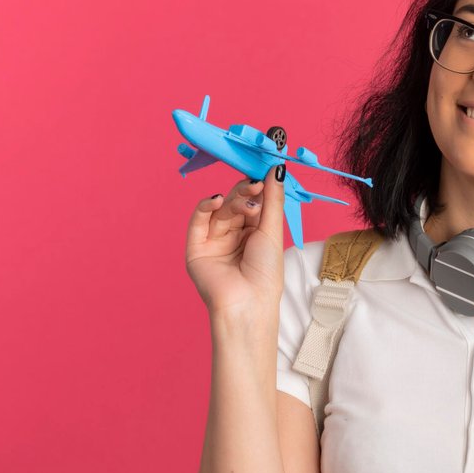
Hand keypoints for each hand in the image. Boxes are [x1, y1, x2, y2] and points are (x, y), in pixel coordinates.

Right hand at [184, 127, 288, 321]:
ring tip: (248, 201)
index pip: (252, 202)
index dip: (257, 187)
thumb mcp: (272, 231)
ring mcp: (214, 241)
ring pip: (219, 210)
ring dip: (232, 201)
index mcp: (253, 233)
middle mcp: (233, 236)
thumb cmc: (265, 274)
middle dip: (245, 192)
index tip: (265, 170)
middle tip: (256, 185)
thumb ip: (272, 199)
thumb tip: (277, 168)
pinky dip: (205, 207)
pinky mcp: (196, 248)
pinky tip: (216, 200)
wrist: (248, 303)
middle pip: (235, 203)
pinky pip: (198, 221)